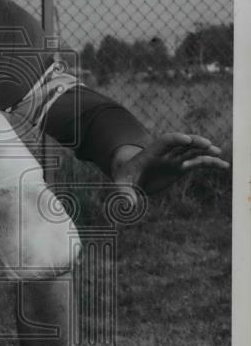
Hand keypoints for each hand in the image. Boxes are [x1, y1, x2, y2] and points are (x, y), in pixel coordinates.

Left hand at [111, 133, 229, 204]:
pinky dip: (210, 163)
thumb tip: (128, 206)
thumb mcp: (121, 184)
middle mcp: (165, 154)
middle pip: (182, 144)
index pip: (164, 141)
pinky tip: (223, 166)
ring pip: (192, 152)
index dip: (175, 139)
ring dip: (205, 152)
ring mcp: (174, 159)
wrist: (131, 178)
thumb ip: (124, 193)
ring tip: (218, 154)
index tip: (186, 140)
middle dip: (194, 142)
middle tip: (207, 144)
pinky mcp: (180, 167)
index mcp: (151, 153)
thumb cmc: (125, 178)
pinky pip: (197, 163)